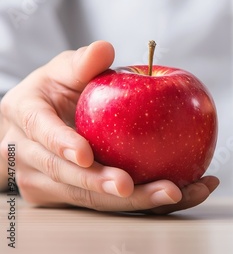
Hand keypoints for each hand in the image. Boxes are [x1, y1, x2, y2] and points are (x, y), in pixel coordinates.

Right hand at [0, 41, 218, 212]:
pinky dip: (148, 202)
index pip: (40, 132)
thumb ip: (82, 63)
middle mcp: (29, 157)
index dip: (61, 144)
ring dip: (135, 201)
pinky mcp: (71, 199)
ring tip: (176, 192)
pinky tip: (186, 192)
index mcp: (25, 118)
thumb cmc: (58, 91)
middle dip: (100, 185)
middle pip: (66, 178)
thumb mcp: (64, 70)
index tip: (86, 155)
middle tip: (132, 185)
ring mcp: (46, 183)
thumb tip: (105, 49)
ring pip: (91, 200)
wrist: (44, 121)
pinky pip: (110, 205)